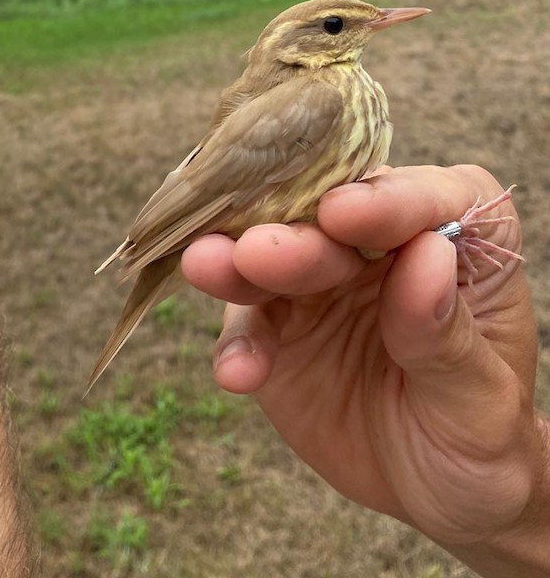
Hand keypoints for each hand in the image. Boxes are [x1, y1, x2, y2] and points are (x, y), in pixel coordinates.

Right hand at [181, 164, 547, 557]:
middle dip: (293, 235)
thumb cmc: (481, 432)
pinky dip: (238, 345)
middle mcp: (380, 239)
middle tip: (257, 251)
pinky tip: (238, 374)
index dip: (383, 201)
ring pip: (273, 256)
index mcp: (455, 232)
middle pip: (329, 219)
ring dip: (238, 264)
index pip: (422, 198)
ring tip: (206, 267)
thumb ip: (446, 331)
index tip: (342, 214)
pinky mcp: (276, 325)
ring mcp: (319, 280)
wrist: (438, 490)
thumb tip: (428, 254)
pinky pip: (248, 326)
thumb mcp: (481, 396)